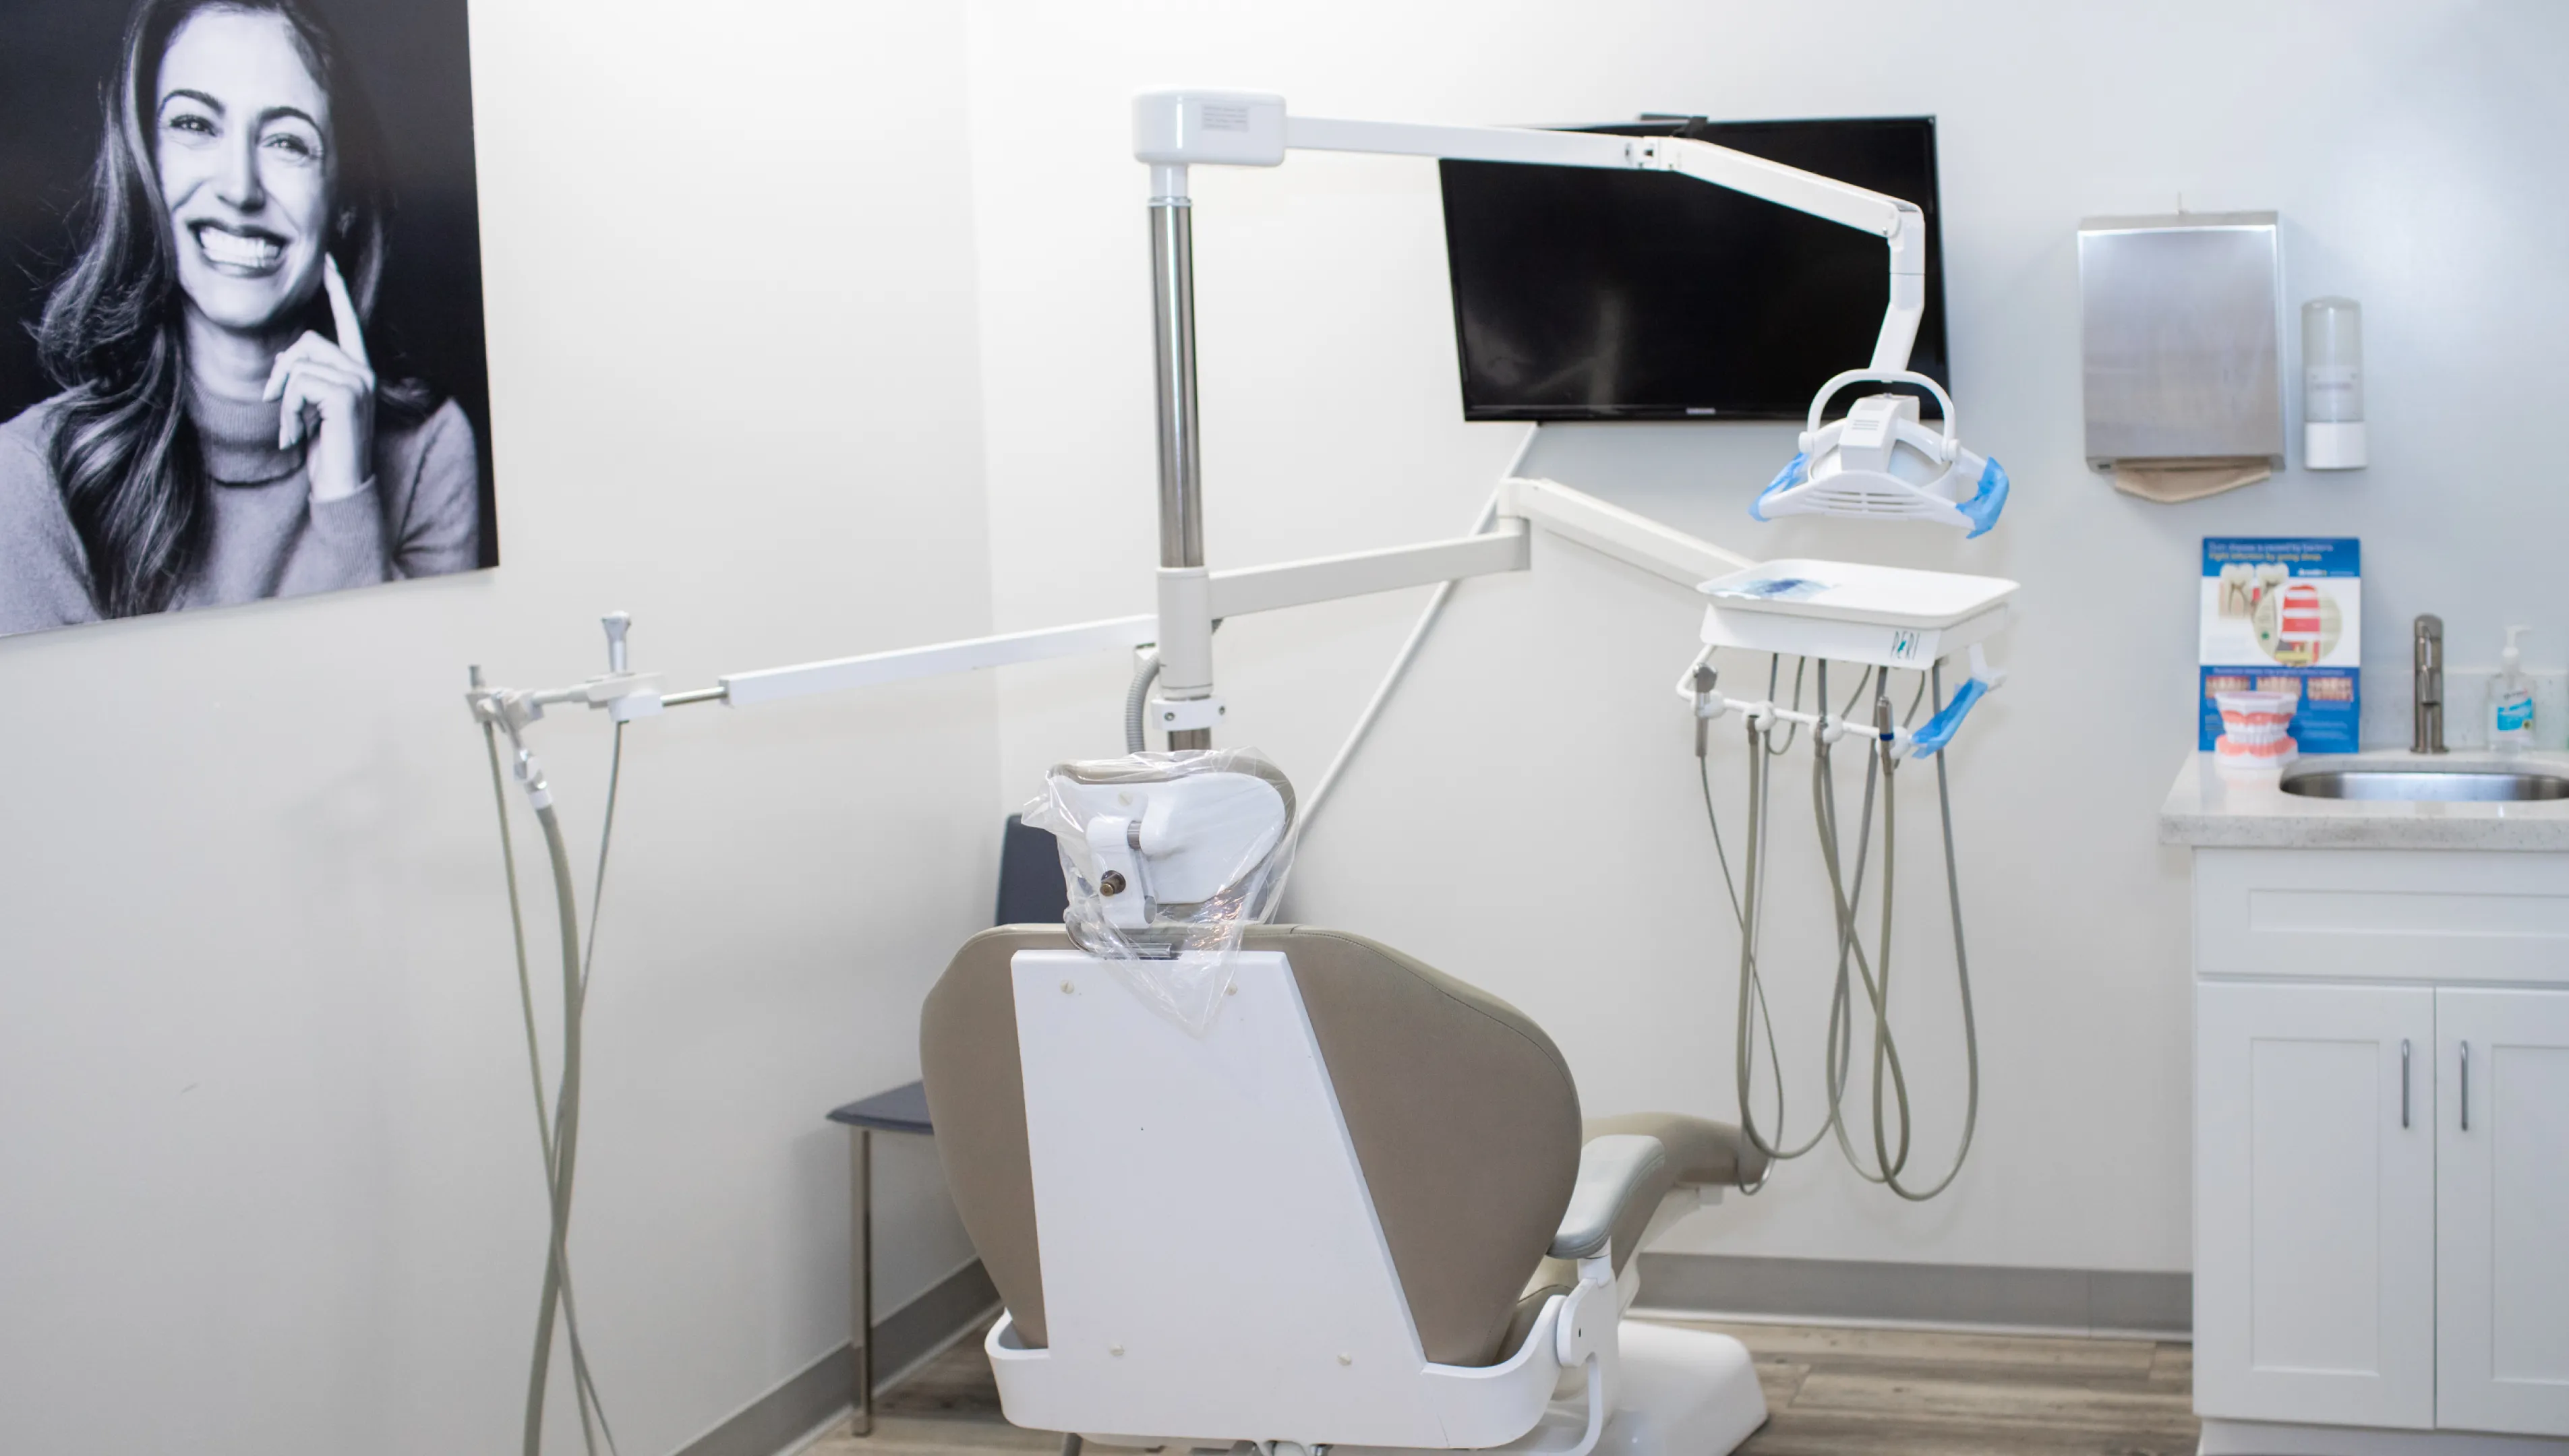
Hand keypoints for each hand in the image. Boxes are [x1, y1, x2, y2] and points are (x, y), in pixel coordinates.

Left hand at [264, 256, 376, 503]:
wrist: (342, 484)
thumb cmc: (325, 448)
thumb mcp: (312, 406)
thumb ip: (306, 376)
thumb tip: (284, 363)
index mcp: (358, 369)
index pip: (346, 321)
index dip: (336, 290)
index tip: (327, 261)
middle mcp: (363, 371)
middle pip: (306, 342)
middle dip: (281, 373)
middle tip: (276, 405)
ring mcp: (358, 381)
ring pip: (298, 365)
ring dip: (282, 400)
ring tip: (289, 429)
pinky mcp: (346, 395)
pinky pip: (298, 385)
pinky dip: (287, 411)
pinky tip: (294, 435)